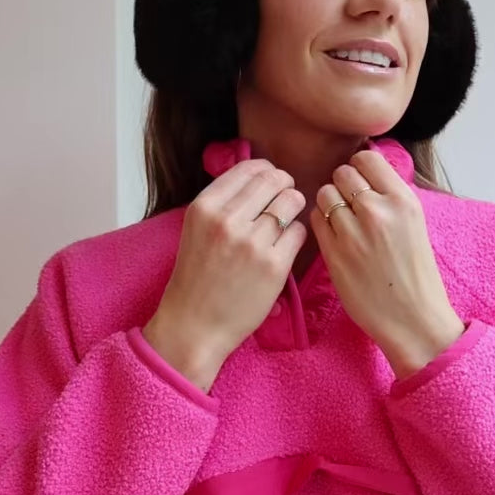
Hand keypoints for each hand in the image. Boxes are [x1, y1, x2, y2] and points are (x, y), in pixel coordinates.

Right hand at [143, 159, 307, 391]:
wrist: (195, 325)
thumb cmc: (198, 279)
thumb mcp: (197, 229)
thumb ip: (224, 203)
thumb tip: (260, 176)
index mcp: (204, 207)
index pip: (249, 168)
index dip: (267, 171)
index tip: (271, 182)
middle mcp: (227, 220)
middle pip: (274, 180)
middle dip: (285, 186)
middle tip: (285, 199)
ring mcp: (252, 243)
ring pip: (291, 202)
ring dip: (294, 208)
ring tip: (286, 222)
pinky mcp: (274, 266)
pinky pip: (299, 232)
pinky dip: (297, 235)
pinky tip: (285, 246)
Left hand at [310, 151, 464, 379]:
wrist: (414, 319)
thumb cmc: (415, 274)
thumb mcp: (415, 225)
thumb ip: (391, 197)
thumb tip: (364, 172)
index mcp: (403, 201)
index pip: (367, 158)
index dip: (360, 168)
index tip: (362, 184)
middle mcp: (378, 212)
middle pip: (342, 174)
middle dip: (344, 187)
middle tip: (352, 207)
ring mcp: (353, 233)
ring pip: (325, 195)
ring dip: (330, 205)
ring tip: (343, 223)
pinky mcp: (334, 254)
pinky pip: (315, 220)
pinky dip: (321, 224)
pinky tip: (336, 238)